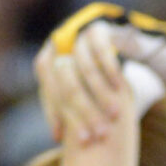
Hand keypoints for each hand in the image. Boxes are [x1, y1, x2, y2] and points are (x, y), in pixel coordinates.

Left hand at [35, 18, 130, 147]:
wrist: (113, 36)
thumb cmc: (93, 73)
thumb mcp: (80, 89)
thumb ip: (69, 104)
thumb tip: (58, 138)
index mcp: (50, 60)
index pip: (46, 89)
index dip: (51, 113)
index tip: (59, 138)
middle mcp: (59, 45)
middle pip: (65, 80)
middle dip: (82, 110)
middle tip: (95, 135)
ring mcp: (77, 34)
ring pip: (84, 66)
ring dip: (100, 93)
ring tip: (114, 115)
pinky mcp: (98, 28)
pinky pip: (101, 49)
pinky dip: (109, 69)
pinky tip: (119, 87)